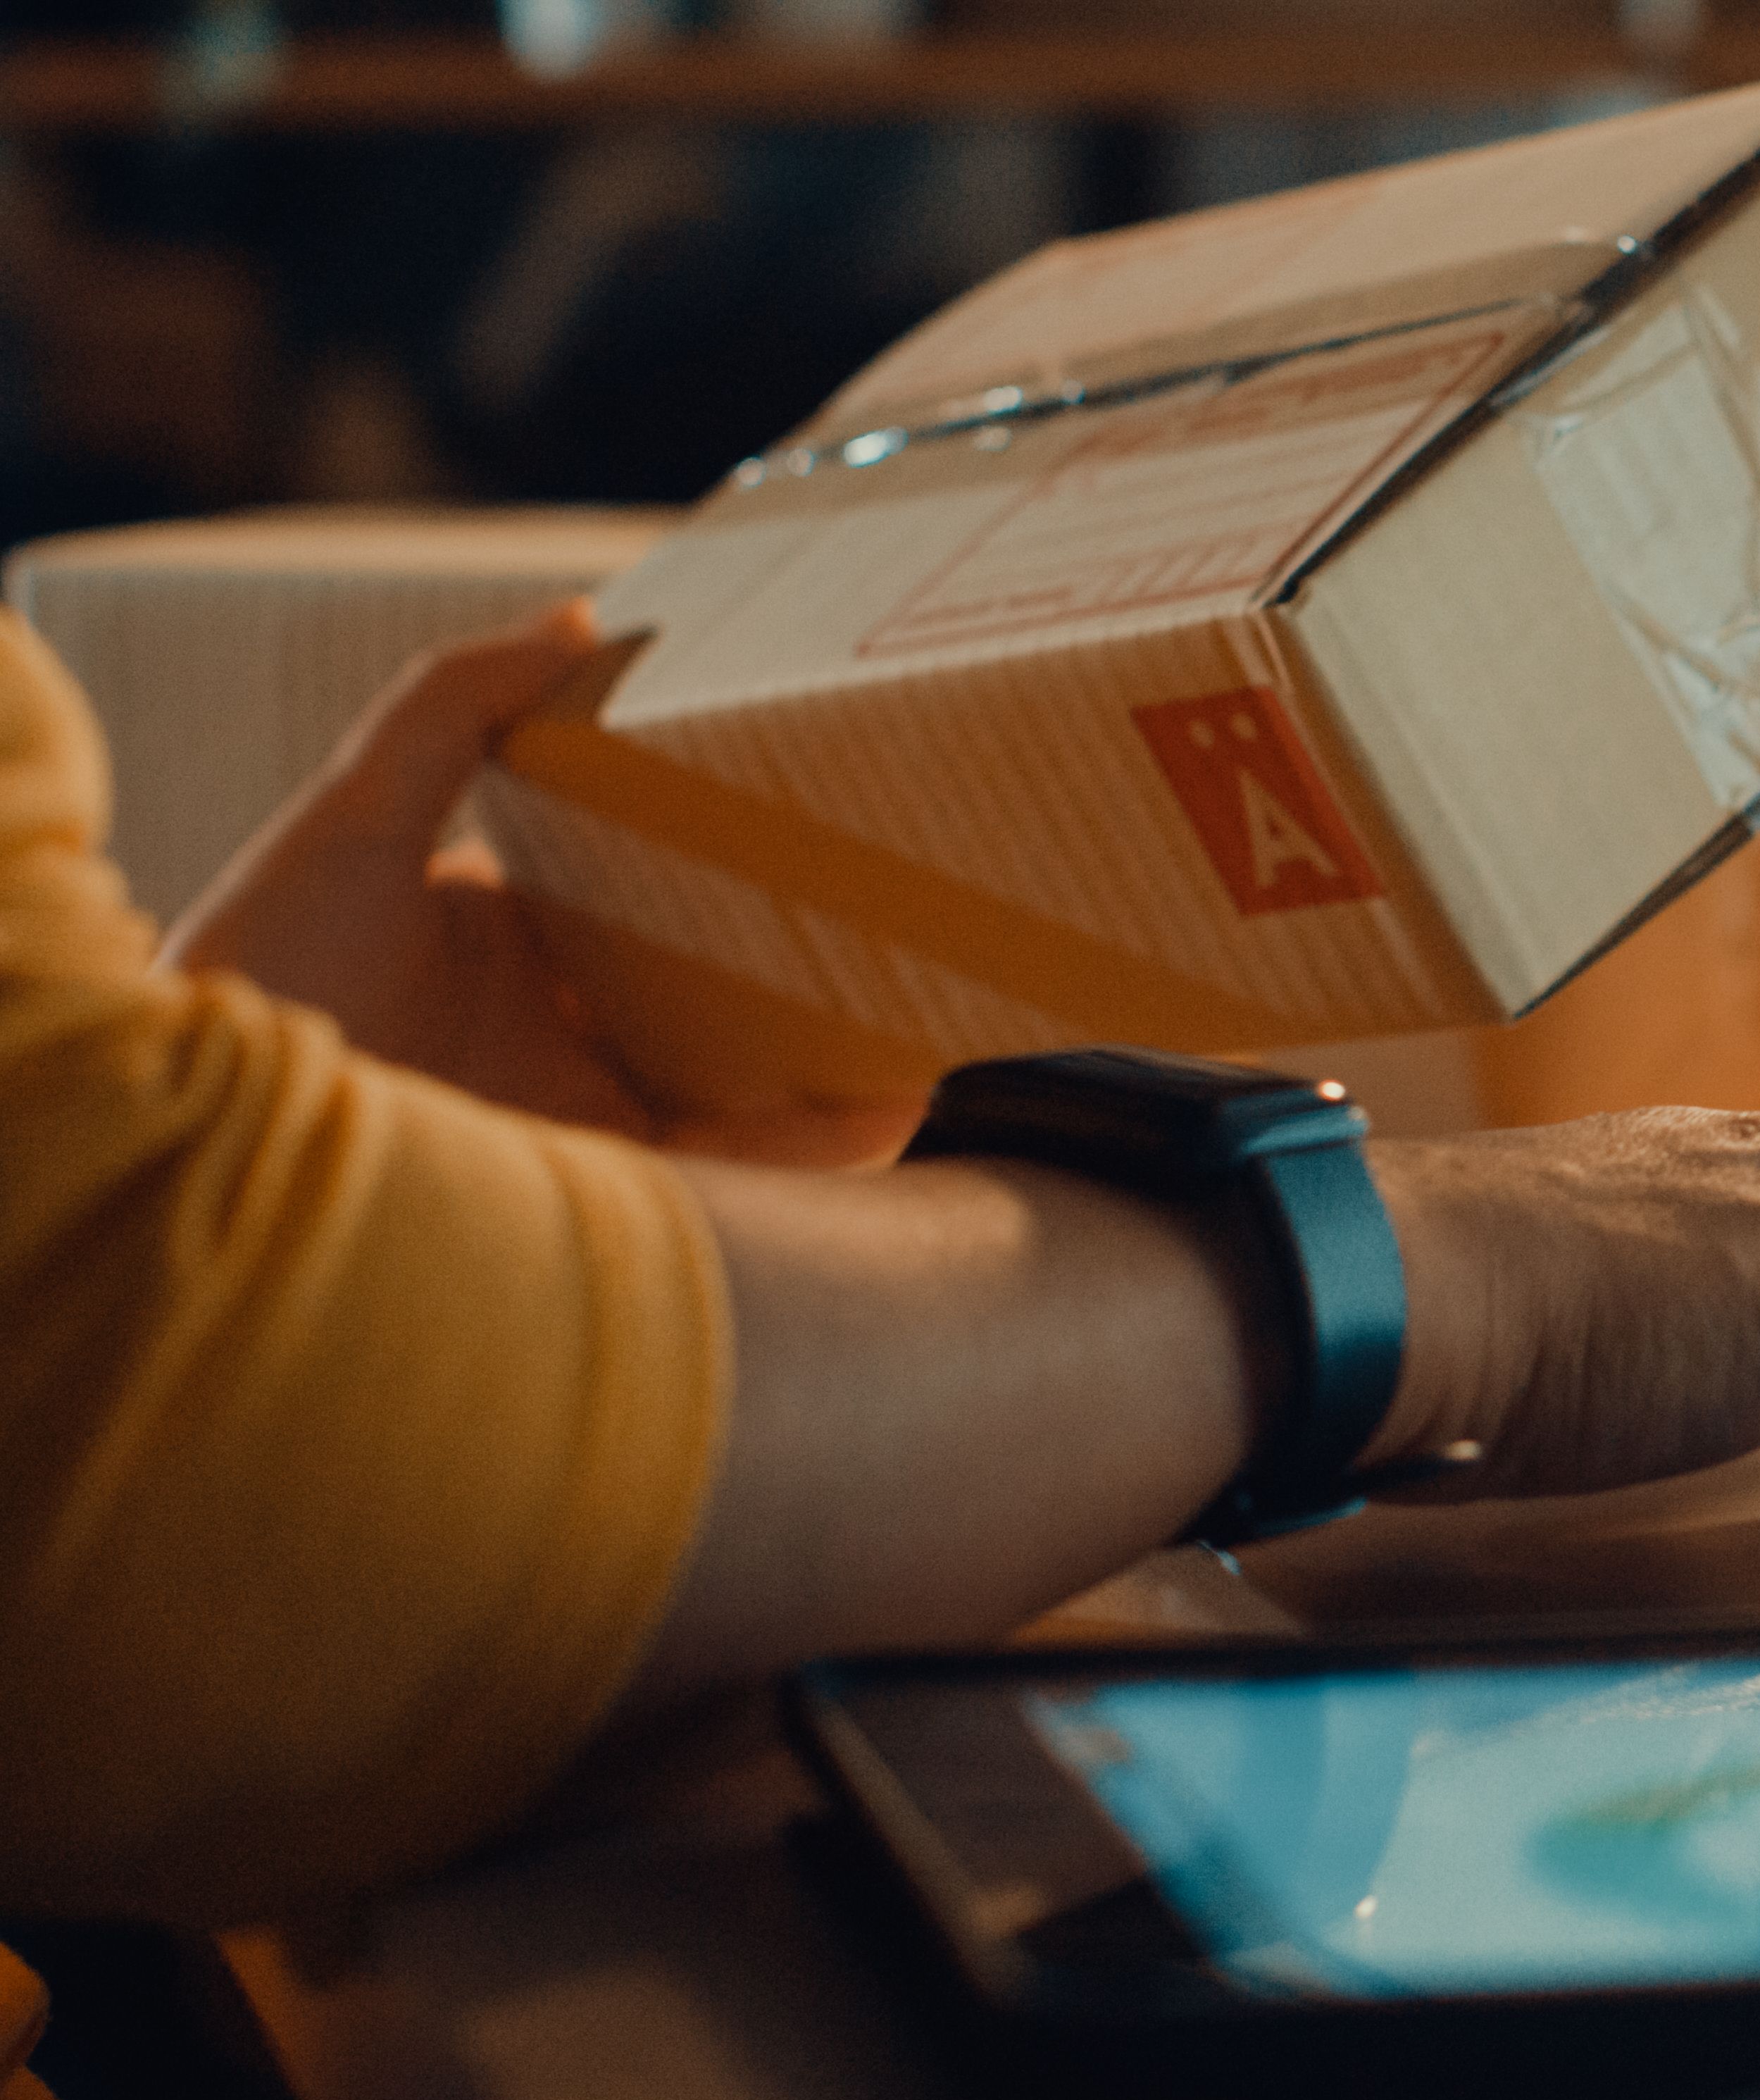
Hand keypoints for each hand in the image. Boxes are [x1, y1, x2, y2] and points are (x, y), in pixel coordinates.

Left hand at [162, 603, 924, 1166]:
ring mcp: (579, 1121)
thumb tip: (583, 614)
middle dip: (820, 979)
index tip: (825, 839)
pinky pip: (733, 1180)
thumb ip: (458, 705)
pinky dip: (814, 1155)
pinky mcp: (595, 1197)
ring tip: (930, 1035)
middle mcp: (556, 1039)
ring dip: (842, 1073)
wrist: (201, 1128)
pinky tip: (883, 1114)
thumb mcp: (351, 814)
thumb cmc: (254, 966)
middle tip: (913, 936)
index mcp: (514, 948)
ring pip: (745, 1096)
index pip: (655, 907)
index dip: (745, 880)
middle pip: (721, 1003)